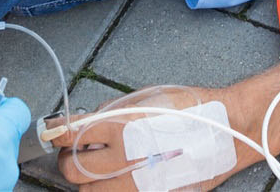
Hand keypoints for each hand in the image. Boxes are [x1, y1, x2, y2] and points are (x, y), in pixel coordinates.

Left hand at [42, 84, 252, 191]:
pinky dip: (111, 189)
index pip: (72, 135)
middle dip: (69, 159)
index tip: (53, 132)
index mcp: (124, 128)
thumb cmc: (191, 109)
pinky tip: (121, 175)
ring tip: (101, 165)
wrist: (226, 132)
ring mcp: (137, 185)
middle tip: (78, 149)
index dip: (56, 133)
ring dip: (88, 179)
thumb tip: (82, 123)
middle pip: (72, 171)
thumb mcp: (146, 97)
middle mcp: (126, 160)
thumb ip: (109, 112)